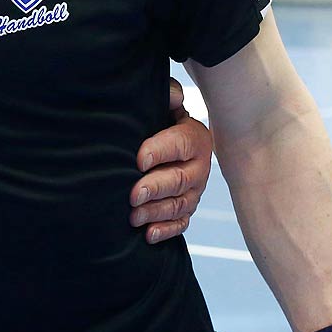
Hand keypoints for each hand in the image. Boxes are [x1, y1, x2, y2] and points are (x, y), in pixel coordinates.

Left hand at [129, 78, 211, 244]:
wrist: (161, 143)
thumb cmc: (158, 121)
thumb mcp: (163, 106)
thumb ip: (168, 96)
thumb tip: (173, 97)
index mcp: (194, 138)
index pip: (181, 143)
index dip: (160, 151)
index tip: (139, 158)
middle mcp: (198, 167)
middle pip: (180, 180)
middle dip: (155, 188)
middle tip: (133, 194)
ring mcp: (193, 191)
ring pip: (179, 205)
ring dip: (155, 212)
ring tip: (133, 216)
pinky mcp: (185, 210)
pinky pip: (180, 224)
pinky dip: (165, 231)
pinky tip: (148, 234)